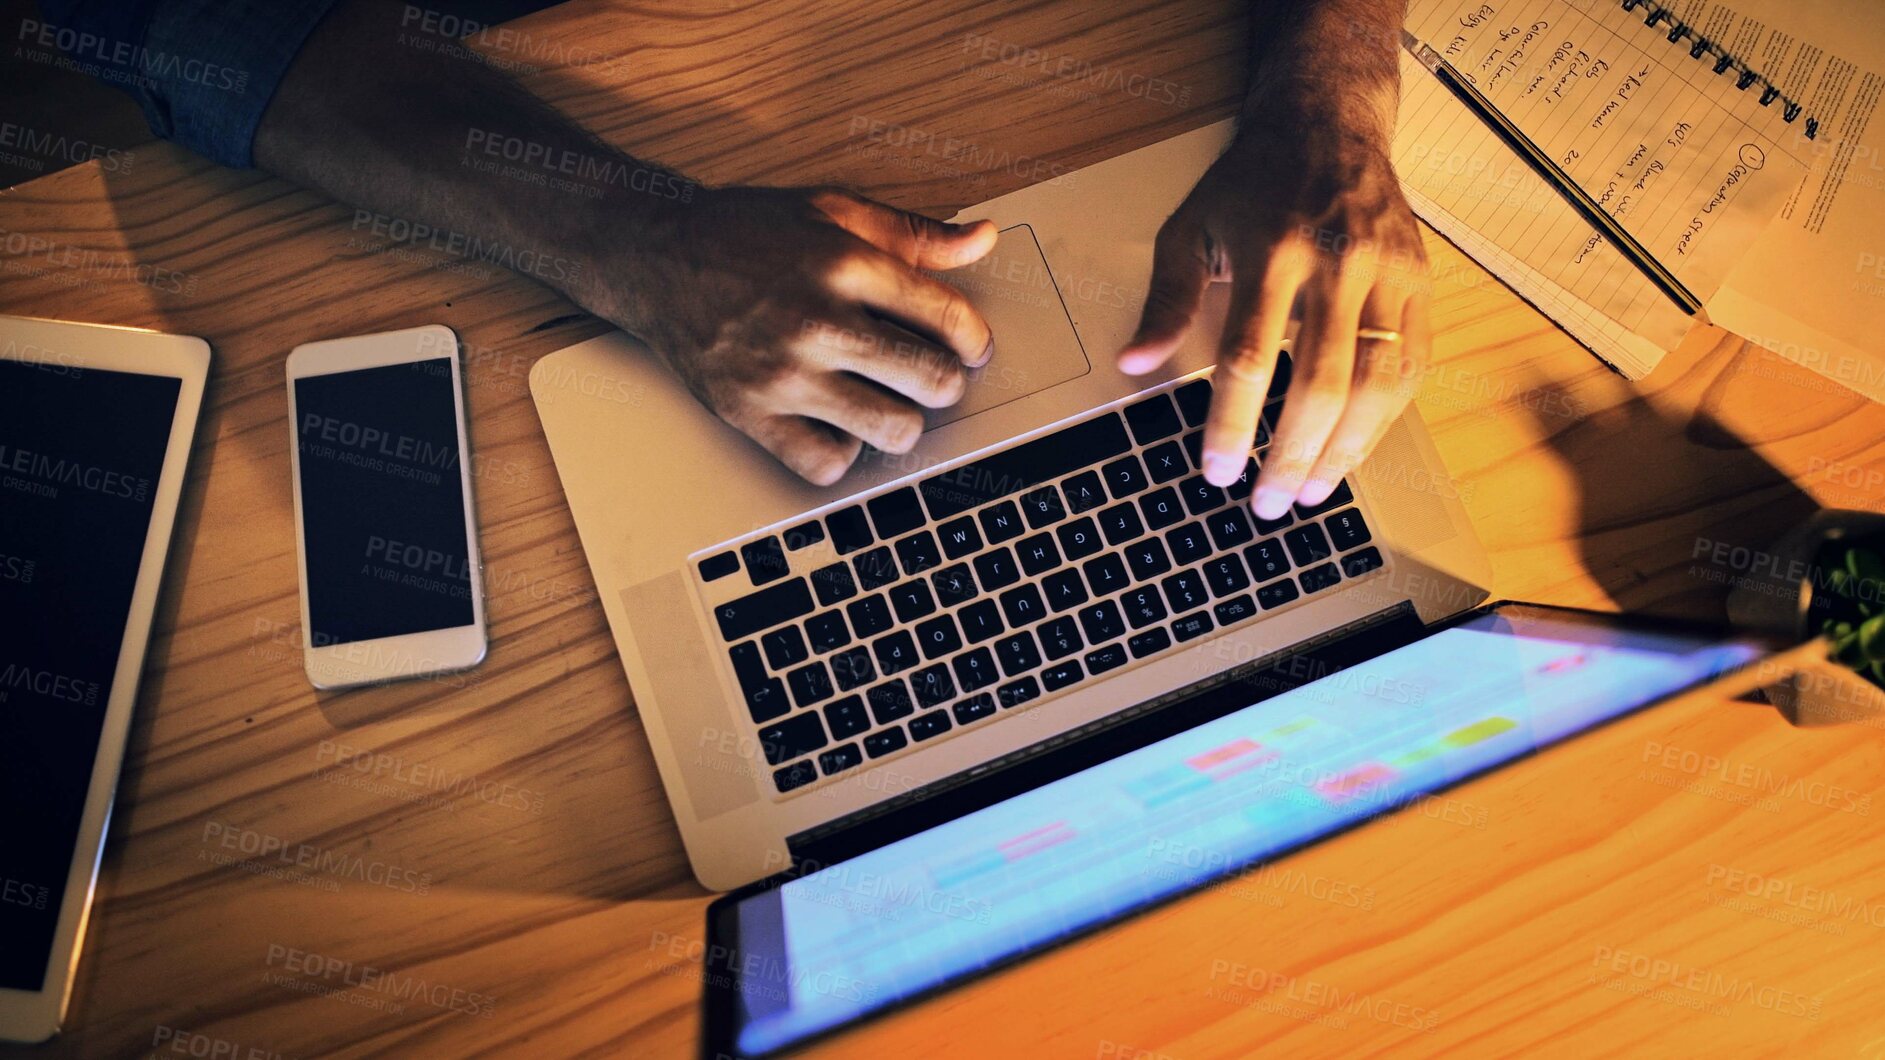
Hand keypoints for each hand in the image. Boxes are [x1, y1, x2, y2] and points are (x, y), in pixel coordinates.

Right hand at [576, 186, 997, 484]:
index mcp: (846, 263)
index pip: (950, 319)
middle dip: (945, 382)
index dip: (975, 340)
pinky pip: (827, 463)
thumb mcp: (834, 210)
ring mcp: (782, 373)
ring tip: (886, 402)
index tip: (968, 347)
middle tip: (928, 376)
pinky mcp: (749, 413)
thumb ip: (913, 232)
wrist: (655, 257)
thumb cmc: (746, 233)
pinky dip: (841, 451)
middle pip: (932, 381)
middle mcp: (818, 320)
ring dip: (901, 422)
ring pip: (892, 430)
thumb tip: (983, 239)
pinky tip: (835, 423)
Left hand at [1116, 117, 1430, 520]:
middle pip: (1320, 382)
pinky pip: (1413, 364)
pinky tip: (1355, 449)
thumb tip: (1133, 363)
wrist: (1330, 123)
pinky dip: (1386, 418)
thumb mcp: (1192, 226)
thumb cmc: (1253, 182)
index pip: (1248, 357)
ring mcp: (1387, 272)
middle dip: (1292, 455)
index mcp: (1270, 250)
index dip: (1232, 424)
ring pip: (1378, 382)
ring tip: (1314, 491)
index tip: (1217, 471)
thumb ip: (1165, 298)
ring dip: (1347, 450)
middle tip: (1269, 504)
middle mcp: (1336, 262)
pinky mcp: (1420, 280)